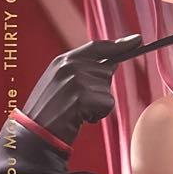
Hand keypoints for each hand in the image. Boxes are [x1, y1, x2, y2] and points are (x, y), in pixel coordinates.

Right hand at [21, 35, 141, 145]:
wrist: (35, 133)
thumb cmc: (49, 111)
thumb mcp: (59, 82)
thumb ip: (80, 70)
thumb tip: (111, 65)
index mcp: (62, 61)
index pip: (97, 47)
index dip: (119, 44)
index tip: (137, 39)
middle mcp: (70, 66)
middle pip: (107, 70)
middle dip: (100, 88)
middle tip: (79, 102)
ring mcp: (76, 80)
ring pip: (107, 89)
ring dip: (98, 104)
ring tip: (76, 111)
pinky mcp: (83, 96)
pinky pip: (107, 105)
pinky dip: (98, 114)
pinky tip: (79, 118)